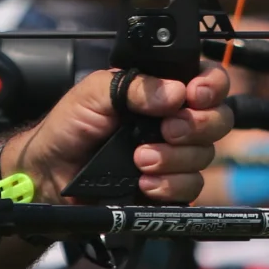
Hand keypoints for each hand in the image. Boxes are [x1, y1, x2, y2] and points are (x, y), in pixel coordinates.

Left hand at [19, 63, 234, 203]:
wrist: (50, 173)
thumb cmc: (69, 127)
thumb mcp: (93, 93)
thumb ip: (134, 86)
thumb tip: (175, 92)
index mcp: (160, 89)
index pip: (207, 80)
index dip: (211, 86)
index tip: (194, 95)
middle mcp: (173, 119)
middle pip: (218, 119)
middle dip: (196, 126)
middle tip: (165, 131)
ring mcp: (173, 154)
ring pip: (204, 156)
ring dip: (175, 159)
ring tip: (140, 160)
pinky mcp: (168, 185)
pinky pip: (190, 188)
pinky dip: (169, 186)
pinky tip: (143, 184)